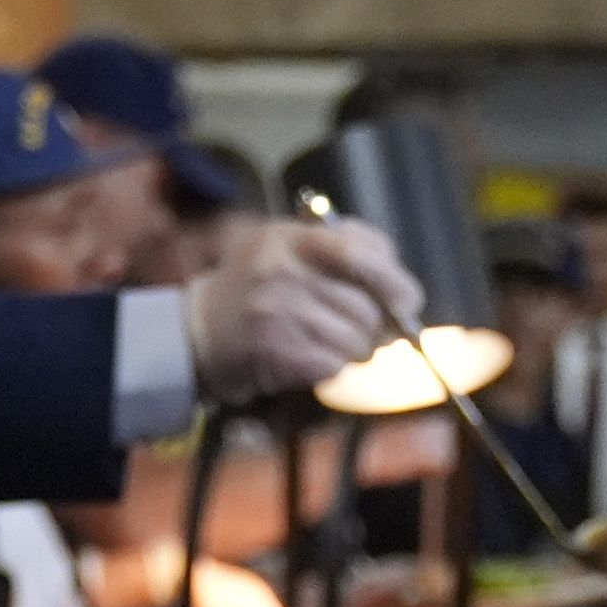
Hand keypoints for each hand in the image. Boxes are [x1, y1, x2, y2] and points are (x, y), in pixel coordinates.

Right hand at [181, 218, 426, 409]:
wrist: (198, 333)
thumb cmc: (255, 290)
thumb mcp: (288, 249)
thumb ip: (342, 249)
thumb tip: (401, 285)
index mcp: (290, 238)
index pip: (360, 254)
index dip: (395, 280)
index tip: (408, 300)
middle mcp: (282, 270)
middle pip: (365, 305)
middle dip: (377, 326)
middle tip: (371, 334)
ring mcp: (276, 312)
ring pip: (355, 340)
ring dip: (358, 351)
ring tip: (337, 346)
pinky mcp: (275, 352)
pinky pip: (334, 365)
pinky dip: (335, 368)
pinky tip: (316, 361)